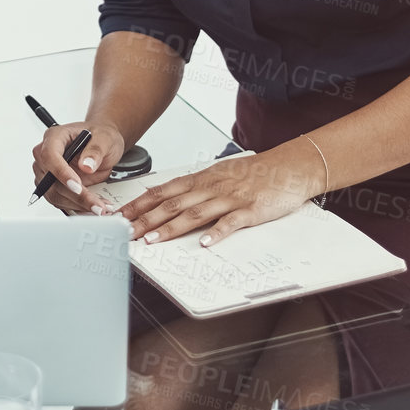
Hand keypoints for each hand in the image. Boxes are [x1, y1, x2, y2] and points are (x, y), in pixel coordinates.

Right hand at [31, 122, 129, 215]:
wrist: (102, 145)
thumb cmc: (100, 136)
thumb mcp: (104, 138)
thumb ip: (96, 150)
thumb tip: (86, 165)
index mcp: (55, 137)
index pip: (49, 155)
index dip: (61, 172)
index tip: (77, 185)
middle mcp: (46, 155)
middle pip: (51, 180)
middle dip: (75, 195)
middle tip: (96, 203)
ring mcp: (47, 173)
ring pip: (55, 195)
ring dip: (77, 204)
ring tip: (99, 207)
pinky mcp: (53, 187)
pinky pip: (61, 201)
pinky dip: (77, 207)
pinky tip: (93, 206)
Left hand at [114, 144, 324, 244]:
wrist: (289, 167)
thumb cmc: (253, 173)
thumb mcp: (218, 174)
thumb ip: (194, 187)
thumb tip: (167, 198)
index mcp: (201, 179)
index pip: (162, 191)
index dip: (139, 204)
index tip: (120, 215)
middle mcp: (210, 187)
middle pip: (172, 203)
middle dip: (145, 218)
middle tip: (125, 231)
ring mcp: (229, 198)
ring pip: (194, 213)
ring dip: (171, 227)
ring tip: (152, 240)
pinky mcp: (250, 210)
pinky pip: (230, 222)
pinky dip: (216, 233)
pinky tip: (204, 243)